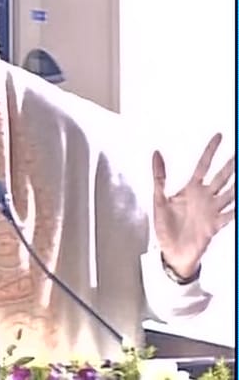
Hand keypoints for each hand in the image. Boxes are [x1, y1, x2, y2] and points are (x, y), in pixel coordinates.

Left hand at [153, 132, 234, 277]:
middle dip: (231, 163)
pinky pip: (231, 214)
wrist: (170, 252)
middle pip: (222, 176)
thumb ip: (159, 176)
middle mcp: (205, 197)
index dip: (211, 150)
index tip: (219, 135)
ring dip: (237, 181)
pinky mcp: (215, 225)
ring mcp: (212, 210)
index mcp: (191, 189)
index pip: (203, 165)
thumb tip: (156, 153)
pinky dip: (236, 207)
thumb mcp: (158, 199)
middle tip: (238, 150)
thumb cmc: (165, 227)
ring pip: (231, 191)